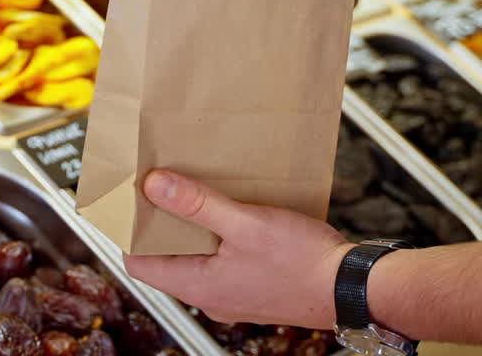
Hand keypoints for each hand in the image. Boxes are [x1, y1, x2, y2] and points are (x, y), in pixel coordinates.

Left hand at [122, 170, 352, 328]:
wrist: (351, 287)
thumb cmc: (303, 263)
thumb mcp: (245, 224)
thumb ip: (198, 204)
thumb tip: (154, 185)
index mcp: (199, 285)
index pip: (138, 264)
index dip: (130, 233)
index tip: (132, 202)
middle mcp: (211, 296)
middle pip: (167, 259)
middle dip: (164, 224)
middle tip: (167, 189)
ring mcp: (233, 295)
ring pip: (197, 258)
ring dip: (195, 229)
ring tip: (201, 195)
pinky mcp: (254, 287)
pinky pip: (223, 261)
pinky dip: (221, 238)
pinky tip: (236, 214)